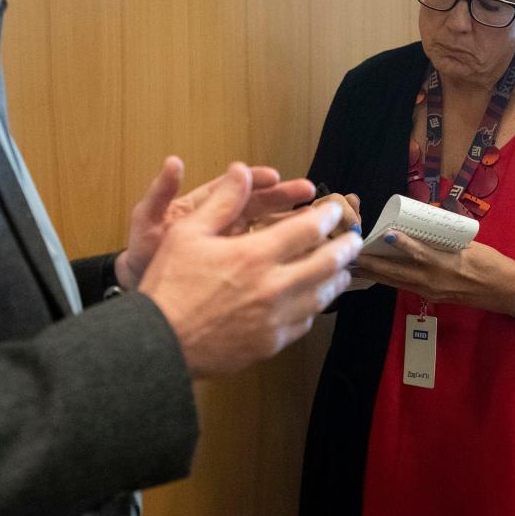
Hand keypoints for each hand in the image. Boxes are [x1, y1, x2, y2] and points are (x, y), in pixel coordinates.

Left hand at [118, 156, 316, 288]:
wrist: (143, 292)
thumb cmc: (143, 252)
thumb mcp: (148, 221)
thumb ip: (161, 193)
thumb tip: (173, 162)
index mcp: (206, 206)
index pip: (235, 188)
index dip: (255, 180)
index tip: (274, 176)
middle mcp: (225, 222)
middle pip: (260, 205)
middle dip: (284, 198)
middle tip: (310, 193)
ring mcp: (234, 246)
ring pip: (268, 231)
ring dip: (292, 224)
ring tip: (317, 221)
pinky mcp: (240, 268)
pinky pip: (266, 258)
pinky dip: (285, 255)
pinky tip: (307, 257)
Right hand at [139, 163, 362, 377]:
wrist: (161, 343)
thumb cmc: (170, 283)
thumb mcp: (188, 232)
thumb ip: (222, 202)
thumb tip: (241, 171)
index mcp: (256, 254)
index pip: (307, 229)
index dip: (327, 215)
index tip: (335, 208)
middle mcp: (274, 287)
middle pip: (326, 264)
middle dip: (344, 248)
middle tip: (353, 239)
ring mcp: (276, 319)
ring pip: (321, 297)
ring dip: (336, 279)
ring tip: (343, 271)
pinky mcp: (271, 344)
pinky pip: (303, 323)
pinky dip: (313, 308)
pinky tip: (312, 302)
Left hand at [352, 232, 514, 316]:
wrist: (504, 291)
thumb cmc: (489, 262)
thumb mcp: (468, 243)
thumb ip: (443, 236)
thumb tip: (422, 219)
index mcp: (447, 264)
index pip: (421, 254)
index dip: (403, 244)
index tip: (386, 234)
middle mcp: (434, 280)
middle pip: (398, 272)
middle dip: (374, 264)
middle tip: (352, 253)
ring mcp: (429, 290)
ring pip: (396, 281)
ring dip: (375, 273)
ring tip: (353, 264)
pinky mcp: (429, 296)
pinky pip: (403, 286)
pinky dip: (387, 279)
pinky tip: (373, 273)